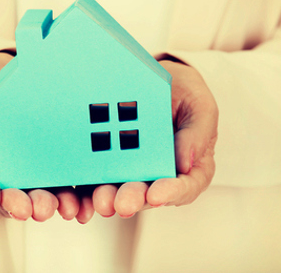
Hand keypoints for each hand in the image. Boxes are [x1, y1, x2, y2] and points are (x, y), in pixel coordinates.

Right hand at [0, 52, 79, 220]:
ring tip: (61, 206)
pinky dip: (72, 197)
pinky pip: (60, 186)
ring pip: (32, 198)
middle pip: (1, 198)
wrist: (12, 73)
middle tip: (30, 208)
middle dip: (17, 205)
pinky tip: (81, 203)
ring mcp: (20, 174)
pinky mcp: (48, 169)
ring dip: (47, 205)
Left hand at [76, 61, 217, 222]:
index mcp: (190, 167)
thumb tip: (185, 164)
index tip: (157, 194)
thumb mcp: (200, 106)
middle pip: (149, 194)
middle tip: (123, 203)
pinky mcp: (108, 162)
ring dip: (110, 198)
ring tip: (101, 200)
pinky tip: (80, 197)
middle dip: (134, 199)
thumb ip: (197, 133)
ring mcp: (133, 170)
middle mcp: (161, 174)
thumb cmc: (183, 94)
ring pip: (121, 190)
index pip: (186, 186)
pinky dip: (87, 190)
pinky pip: (97, 177)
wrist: (155, 77)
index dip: (171, 193)